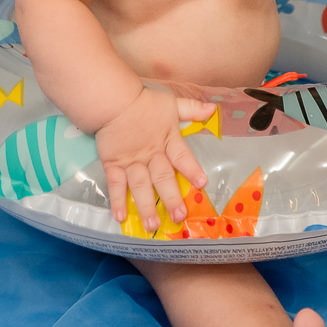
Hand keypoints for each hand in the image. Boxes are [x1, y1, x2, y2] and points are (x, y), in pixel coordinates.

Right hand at [94, 86, 213, 232]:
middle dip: (171, 198)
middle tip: (179, 217)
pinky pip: (116, 184)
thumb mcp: (170, 103)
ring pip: (140, 186)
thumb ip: (191, 109)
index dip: (192, 170)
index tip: (202, 184)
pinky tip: (120, 217)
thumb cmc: (143, 102)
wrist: (113, 101)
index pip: (182, 157)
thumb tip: (213, 109)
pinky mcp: (114, 164)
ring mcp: (131, 162)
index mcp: (167, 140)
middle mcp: (151, 155)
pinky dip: (117, 200)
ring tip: (152, 225)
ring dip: (146, 206)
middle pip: (162, 178)